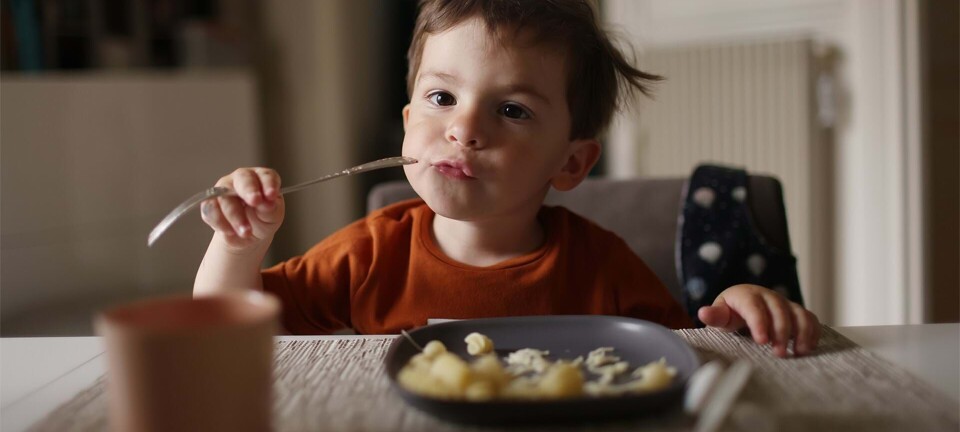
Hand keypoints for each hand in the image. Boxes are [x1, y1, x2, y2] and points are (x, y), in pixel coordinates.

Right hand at [200, 167, 284, 249]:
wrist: (247, 235)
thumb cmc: (264, 220)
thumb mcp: (273, 217)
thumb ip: (271, 209)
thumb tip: (267, 204)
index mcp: (261, 178)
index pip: (266, 175)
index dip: (269, 183)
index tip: (271, 195)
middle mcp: (241, 179)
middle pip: (242, 178)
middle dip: (249, 190)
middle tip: (255, 202)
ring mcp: (223, 189)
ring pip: (224, 196)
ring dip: (235, 215)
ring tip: (246, 232)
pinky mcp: (210, 204)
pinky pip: (210, 209)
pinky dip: (220, 222)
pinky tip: (230, 232)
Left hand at [697, 284, 820, 357]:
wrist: (744, 303)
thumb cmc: (731, 312)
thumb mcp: (721, 315)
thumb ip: (715, 316)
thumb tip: (702, 313)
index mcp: (747, 296)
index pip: (754, 307)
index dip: (759, 323)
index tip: (762, 341)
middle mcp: (768, 296)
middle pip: (779, 311)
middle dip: (781, 332)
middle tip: (779, 353)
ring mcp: (784, 303)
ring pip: (798, 313)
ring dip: (802, 332)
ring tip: (799, 352)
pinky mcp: (796, 311)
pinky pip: (809, 317)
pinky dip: (813, 330)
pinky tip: (809, 347)